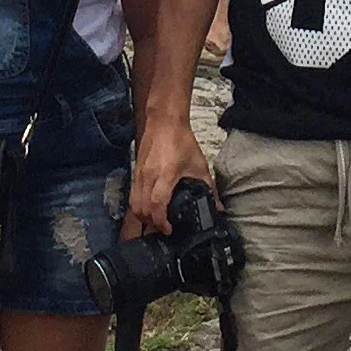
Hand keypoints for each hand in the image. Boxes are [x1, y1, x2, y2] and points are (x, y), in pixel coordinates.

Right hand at [131, 117, 214, 233]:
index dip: (161, 222)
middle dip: (152, 224)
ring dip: (143, 217)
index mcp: (165, 174)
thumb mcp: (199, 164)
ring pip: (134, 204)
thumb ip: (208, 188)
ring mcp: (139, 174)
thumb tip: (217, 208)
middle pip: (142, 209)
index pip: (157, 204)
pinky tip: (149, 209)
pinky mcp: (135, 172)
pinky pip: (132, 195)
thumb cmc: (182, 141)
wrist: (164, 120)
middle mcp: (148, 176)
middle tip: (164, 228)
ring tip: (156, 221)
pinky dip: (139, 206)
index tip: (169, 230)